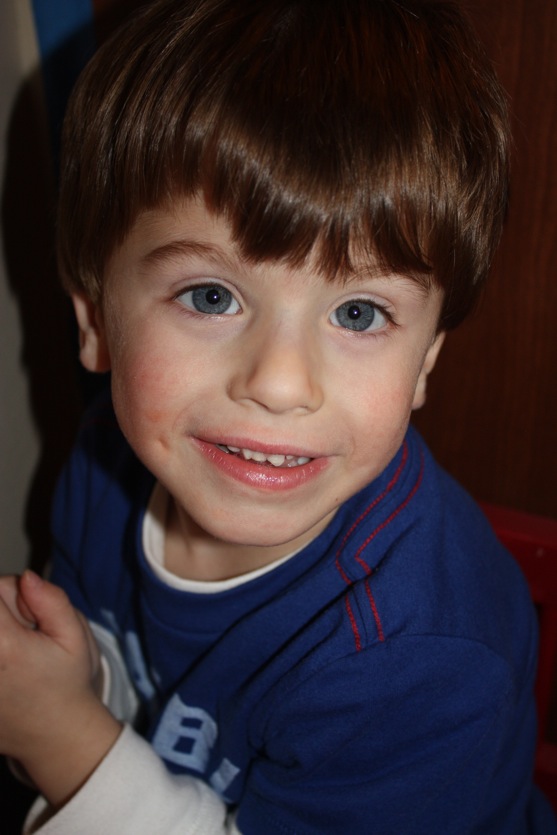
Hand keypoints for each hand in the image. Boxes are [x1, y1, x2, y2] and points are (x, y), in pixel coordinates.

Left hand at [0, 572, 121, 805]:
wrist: (53, 735)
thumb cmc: (66, 684)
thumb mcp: (74, 637)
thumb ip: (52, 601)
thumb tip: (27, 578)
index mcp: (4, 644)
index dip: (16, 598)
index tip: (31, 620)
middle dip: (4, 614)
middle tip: (24, 638)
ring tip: (12, 656)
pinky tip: (7, 670)